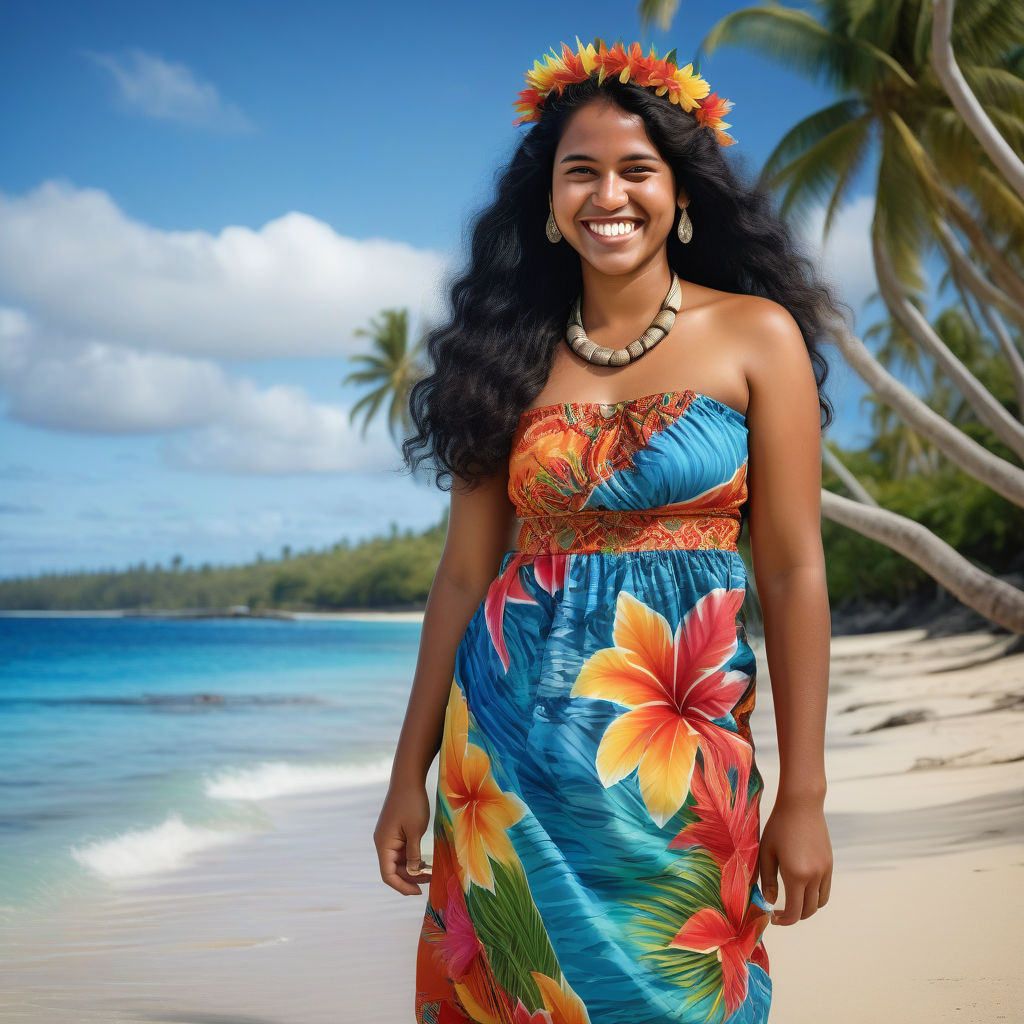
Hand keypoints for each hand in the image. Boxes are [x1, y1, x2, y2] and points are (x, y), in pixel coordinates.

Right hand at [373, 780, 433, 894]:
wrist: (408, 779)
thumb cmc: (412, 803)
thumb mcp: (415, 831)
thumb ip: (414, 854)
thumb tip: (413, 874)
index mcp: (384, 844)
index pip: (388, 874)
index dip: (402, 886)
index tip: (418, 892)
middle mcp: (383, 842)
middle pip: (393, 869)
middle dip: (410, 878)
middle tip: (431, 881)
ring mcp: (389, 837)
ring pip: (399, 861)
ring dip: (412, 868)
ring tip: (430, 873)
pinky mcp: (395, 831)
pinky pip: (402, 851)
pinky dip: (412, 858)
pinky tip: (424, 862)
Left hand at [758, 791, 832, 924]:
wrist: (802, 804)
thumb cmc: (779, 826)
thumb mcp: (767, 852)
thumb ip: (767, 879)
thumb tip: (769, 901)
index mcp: (796, 875)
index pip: (794, 911)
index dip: (784, 920)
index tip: (773, 917)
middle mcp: (814, 876)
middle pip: (808, 910)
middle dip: (794, 916)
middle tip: (779, 912)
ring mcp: (825, 870)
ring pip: (820, 902)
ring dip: (806, 907)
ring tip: (791, 901)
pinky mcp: (830, 863)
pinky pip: (825, 889)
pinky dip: (815, 895)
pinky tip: (801, 887)